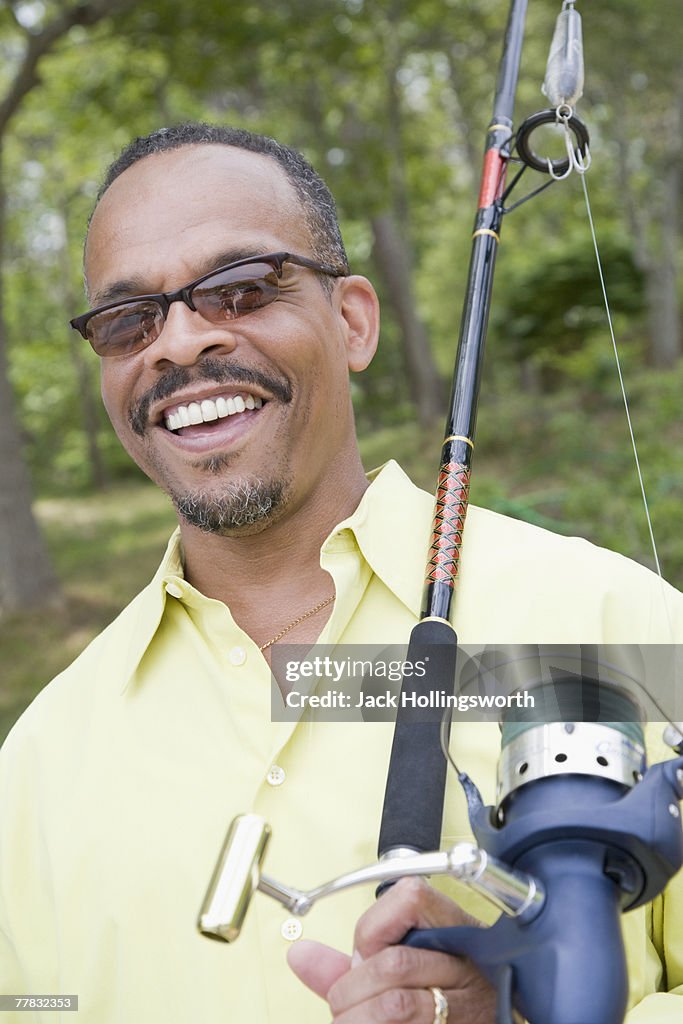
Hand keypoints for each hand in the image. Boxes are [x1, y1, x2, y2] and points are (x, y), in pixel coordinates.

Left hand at [287, 877, 496, 1022]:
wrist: (491, 1021)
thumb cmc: (444, 995)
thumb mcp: (402, 970)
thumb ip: (350, 966)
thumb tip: (299, 955)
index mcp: (453, 928)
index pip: (409, 898)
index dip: (373, 930)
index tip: (364, 954)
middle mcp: (467, 965)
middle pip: (394, 962)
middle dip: (352, 988)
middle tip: (342, 1006)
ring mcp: (471, 1004)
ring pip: (398, 1004)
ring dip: (358, 1019)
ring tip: (350, 1023)